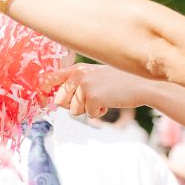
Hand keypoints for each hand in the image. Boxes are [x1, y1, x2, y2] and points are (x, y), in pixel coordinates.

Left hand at [43, 64, 157, 118]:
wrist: (143, 85)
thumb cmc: (120, 82)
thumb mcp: (96, 75)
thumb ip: (77, 82)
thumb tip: (56, 98)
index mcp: (77, 69)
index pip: (49, 79)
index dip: (43, 91)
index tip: (41, 100)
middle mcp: (78, 76)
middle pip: (59, 101)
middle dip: (72, 106)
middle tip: (90, 100)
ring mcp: (85, 86)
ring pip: (74, 110)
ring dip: (88, 109)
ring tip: (103, 98)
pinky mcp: (92, 97)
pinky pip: (88, 115)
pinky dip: (98, 113)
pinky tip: (110, 102)